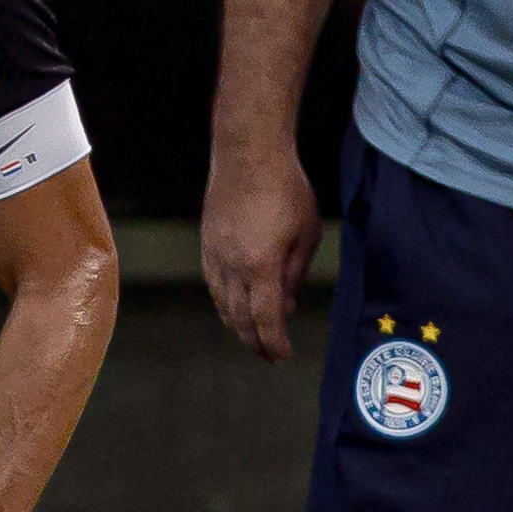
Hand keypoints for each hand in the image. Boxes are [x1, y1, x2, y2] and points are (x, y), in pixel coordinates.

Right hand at [202, 138, 319, 363]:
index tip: (282, 357)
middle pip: (239, 319)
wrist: (248, 154)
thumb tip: (285, 306)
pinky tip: (236, 307)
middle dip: (254, 342)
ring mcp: (214, 255)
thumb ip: (294, 274)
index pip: (265, 319)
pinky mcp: (206, 244)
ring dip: (238, 326)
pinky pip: (213, 285)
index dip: (273, 343)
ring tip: (254, 336)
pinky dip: (224, 303)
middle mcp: (232, 265)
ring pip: (222, 304)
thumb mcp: (305, 233)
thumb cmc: (286, 189)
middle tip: (269, 356)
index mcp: (261, 265)